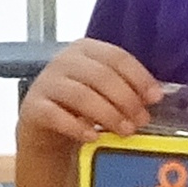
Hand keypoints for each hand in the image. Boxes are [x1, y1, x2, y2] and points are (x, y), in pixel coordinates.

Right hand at [21, 37, 159, 150]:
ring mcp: (46, 82)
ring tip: (125, 131)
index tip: (155, 98)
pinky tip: (93, 137)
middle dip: (126, 99)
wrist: (45, 126)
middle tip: (141, 120)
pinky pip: (56, 115)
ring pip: (81, 95)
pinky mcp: (32, 106)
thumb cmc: (82, 106)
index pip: (117, 57)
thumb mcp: (104, 91)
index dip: (139, 77)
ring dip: (108, 114)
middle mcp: (64, 60)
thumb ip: (126, 89)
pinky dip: (77, 127)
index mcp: (86, 50)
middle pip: (101, 75)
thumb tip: (154, 98)